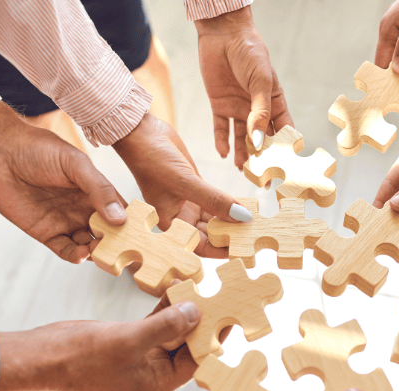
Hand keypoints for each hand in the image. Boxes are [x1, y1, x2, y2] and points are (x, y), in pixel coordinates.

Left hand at [0, 102, 126, 263]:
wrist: (0, 152)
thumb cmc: (39, 150)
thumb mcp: (76, 164)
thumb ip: (99, 189)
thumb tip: (121, 218)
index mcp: (95, 190)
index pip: (120, 212)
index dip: (130, 224)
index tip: (140, 235)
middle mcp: (83, 208)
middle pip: (106, 233)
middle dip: (115, 243)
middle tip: (122, 251)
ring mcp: (65, 221)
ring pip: (87, 244)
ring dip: (96, 252)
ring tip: (98, 252)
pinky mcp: (45, 232)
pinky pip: (64, 249)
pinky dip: (74, 255)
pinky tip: (80, 254)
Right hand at [0, 299, 228, 390]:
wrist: (43, 356)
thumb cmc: (81, 358)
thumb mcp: (129, 340)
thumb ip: (165, 326)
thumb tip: (197, 311)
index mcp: (159, 383)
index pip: (197, 360)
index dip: (215, 337)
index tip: (232, 316)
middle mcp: (155, 372)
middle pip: (188, 344)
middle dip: (203, 320)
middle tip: (223, 294)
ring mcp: (142, 355)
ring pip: (173, 329)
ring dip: (185, 308)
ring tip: (203, 285)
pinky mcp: (131, 339)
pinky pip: (157, 321)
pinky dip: (166, 305)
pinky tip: (176, 285)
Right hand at [113, 113, 250, 257]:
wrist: (142, 133)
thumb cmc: (152, 160)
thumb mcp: (185, 182)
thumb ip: (214, 201)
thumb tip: (242, 217)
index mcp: (171, 223)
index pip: (199, 245)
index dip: (220, 250)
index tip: (242, 249)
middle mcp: (181, 216)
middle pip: (210, 233)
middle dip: (230, 235)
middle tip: (255, 236)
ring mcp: (190, 201)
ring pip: (216, 217)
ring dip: (233, 219)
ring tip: (256, 223)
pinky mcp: (197, 186)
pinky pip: (218, 200)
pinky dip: (231, 203)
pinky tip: (247, 206)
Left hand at [195, 6, 292, 167]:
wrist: (223, 34)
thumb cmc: (250, 52)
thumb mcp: (260, 81)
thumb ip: (260, 112)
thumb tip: (260, 140)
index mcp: (274, 101)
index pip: (283, 129)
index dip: (285, 148)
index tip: (287, 167)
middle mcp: (257, 109)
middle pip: (262, 138)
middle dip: (263, 158)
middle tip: (264, 178)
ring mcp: (238, 108)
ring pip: (241, 137)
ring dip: (242, 154)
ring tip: (242, 170)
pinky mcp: (219, 105)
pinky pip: (221, 128)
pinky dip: (221, 141)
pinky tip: (223, 154)